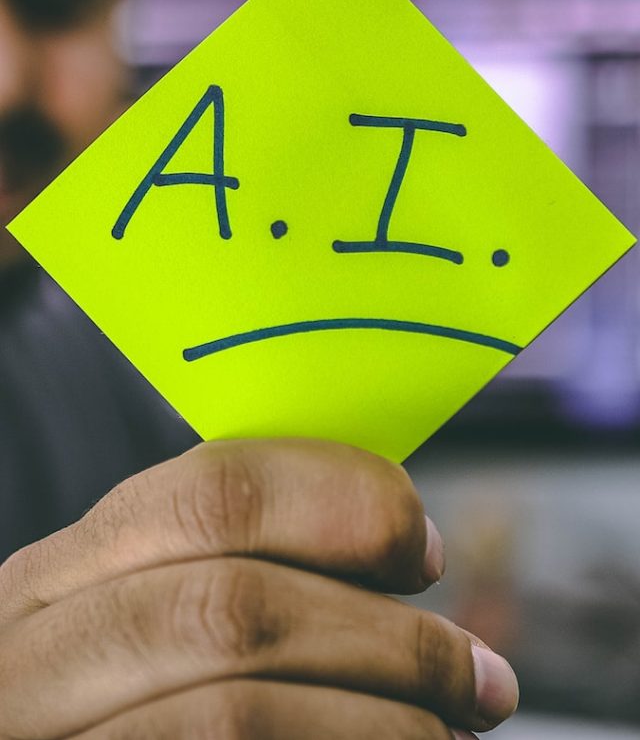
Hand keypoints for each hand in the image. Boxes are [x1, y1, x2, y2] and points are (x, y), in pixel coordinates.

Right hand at [0, 439, 517, 738]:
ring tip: (450, 732)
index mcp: (58, 576)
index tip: (420, 547)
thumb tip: (394, 536)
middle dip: (385, 638)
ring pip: (236, 712)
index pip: (211, 491)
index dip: (339, 503)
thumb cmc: (128, 696)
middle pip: (232, 607)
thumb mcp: (140, 615)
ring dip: (382, 721)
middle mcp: (32, 658)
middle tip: (476, 672)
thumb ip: (225, 567)